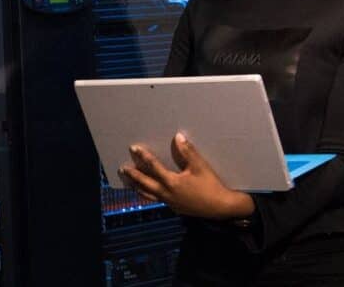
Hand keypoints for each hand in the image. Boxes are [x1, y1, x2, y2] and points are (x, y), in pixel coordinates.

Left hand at [120, 133, 254, 219]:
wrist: (221, 208)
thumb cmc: (211, 185)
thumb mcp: (200, 166)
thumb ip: (188, 152)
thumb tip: (178, 137)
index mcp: (172, 182)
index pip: (153, 167)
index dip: (143, 157)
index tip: (134, 148)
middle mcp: (167, 193)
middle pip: (145, 183)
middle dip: (133, 175)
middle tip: (123, 169)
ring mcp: (170, 202)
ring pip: (149, 195)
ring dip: (138, 187)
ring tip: (129, 182)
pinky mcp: (175, 207)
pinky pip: (156, 200)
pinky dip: (148, 195)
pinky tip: (147, 192)